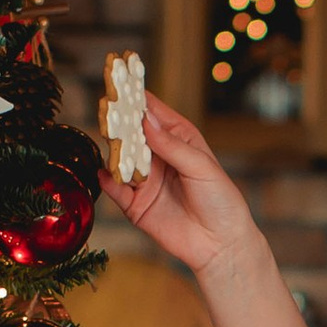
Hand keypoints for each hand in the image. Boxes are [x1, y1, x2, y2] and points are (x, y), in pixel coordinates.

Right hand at [99, 92, 261, 280]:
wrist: (220, 244)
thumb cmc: (220, 200)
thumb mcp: (201, 167)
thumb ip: (172, 146)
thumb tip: (146, 122)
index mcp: (178, 140)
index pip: (153, 113)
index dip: (137, 98)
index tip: (121, 82)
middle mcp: (158, 157)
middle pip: (132, 133)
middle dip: (120, 121)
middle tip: (107, 109)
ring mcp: (145, 180)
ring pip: (121, 158)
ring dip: (113, 148)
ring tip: (107, 137)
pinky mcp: (135, 205)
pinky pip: (116, 189)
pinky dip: (108, 180)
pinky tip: (105, 172)